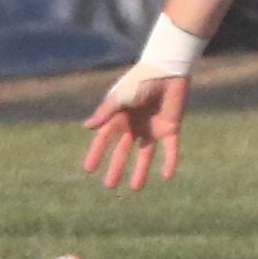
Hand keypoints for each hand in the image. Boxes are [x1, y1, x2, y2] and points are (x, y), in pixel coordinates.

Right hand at [83, 69, 189, 190]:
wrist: (169, 70)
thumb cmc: (142, 80)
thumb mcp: (121, 96)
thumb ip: (106, 112)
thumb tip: (86, 127)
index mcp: (121, 115)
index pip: (105, 138)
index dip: (97, 153)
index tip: (88, 169)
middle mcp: (135, 124)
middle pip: (124, 150)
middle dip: (116, 167)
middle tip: (109, 185)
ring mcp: (153, 127)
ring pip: (145, 154)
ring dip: (140, 170)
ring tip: (135, 188)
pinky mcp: (171, 128)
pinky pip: (170, 149)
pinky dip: (170, 162)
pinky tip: (167, 177)